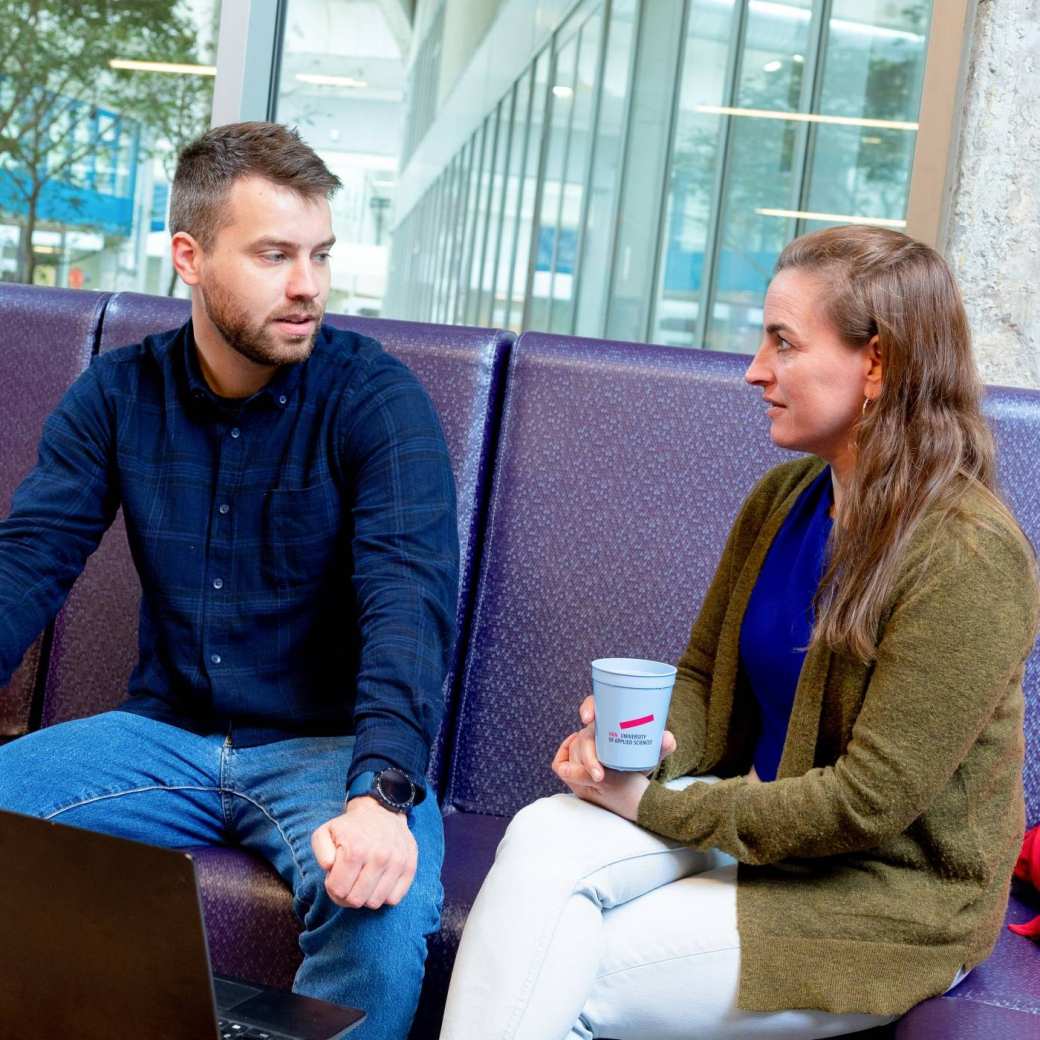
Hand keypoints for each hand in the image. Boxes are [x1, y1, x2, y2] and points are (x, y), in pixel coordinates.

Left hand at [311, 796, 417, 909]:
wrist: (383, 811)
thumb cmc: (351, 827)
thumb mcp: (326, 832)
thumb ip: (321, 851)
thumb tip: (329, 867)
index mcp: (356, 849)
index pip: (338, 891)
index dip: (332, 887)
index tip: (335, 876)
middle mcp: (379, 857)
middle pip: (356, 900)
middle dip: (347, 894)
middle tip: (348, 880)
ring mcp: (397, 863)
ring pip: (375, 903)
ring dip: (366, 896)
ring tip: (363, 880)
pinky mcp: (409, 867)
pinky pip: (393, 899)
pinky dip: (383, 895)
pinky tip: (378, 881)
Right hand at [551, 695, 676, 821]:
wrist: (633, 774)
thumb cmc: (640, 755)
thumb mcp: (650, 751)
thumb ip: (661, 745)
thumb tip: (667, 738)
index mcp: (609, 717)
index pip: (594, 703)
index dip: (588, 707)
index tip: (587, 719)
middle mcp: (594, 729)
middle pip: (584, 735)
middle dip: (587, 755)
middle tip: (599, 774)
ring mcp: (584, 744)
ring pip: (576, 750)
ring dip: (581, 765)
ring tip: (596, 779)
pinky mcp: (576, 758)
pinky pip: (564, 759)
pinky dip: (564, 764)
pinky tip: (570, 772)